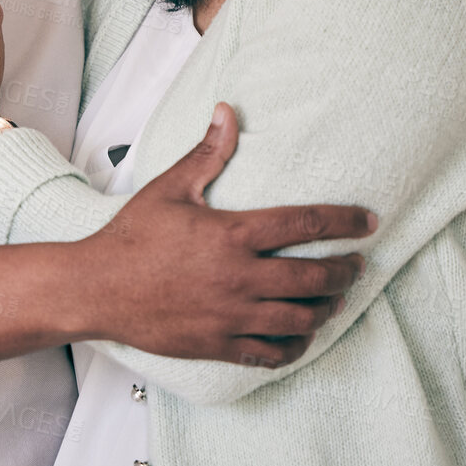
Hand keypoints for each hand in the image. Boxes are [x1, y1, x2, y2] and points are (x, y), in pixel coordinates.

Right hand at [87, 104, 372, 367]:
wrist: (97, 288)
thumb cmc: (132, 237)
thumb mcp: (171, 188)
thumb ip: (208, 153)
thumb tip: (228, 111)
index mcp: (232, 234)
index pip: (305, 224)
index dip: (344, 221)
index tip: (367, 221)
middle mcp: (239, 277)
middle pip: (314, 277)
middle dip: (345, 271)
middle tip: (357, 265)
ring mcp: (231, 315)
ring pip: (300, 319)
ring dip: (326, 308)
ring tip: (335, 299)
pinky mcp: (219, 344)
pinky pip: (272, 353)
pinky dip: (295, 345)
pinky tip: (301, 336)